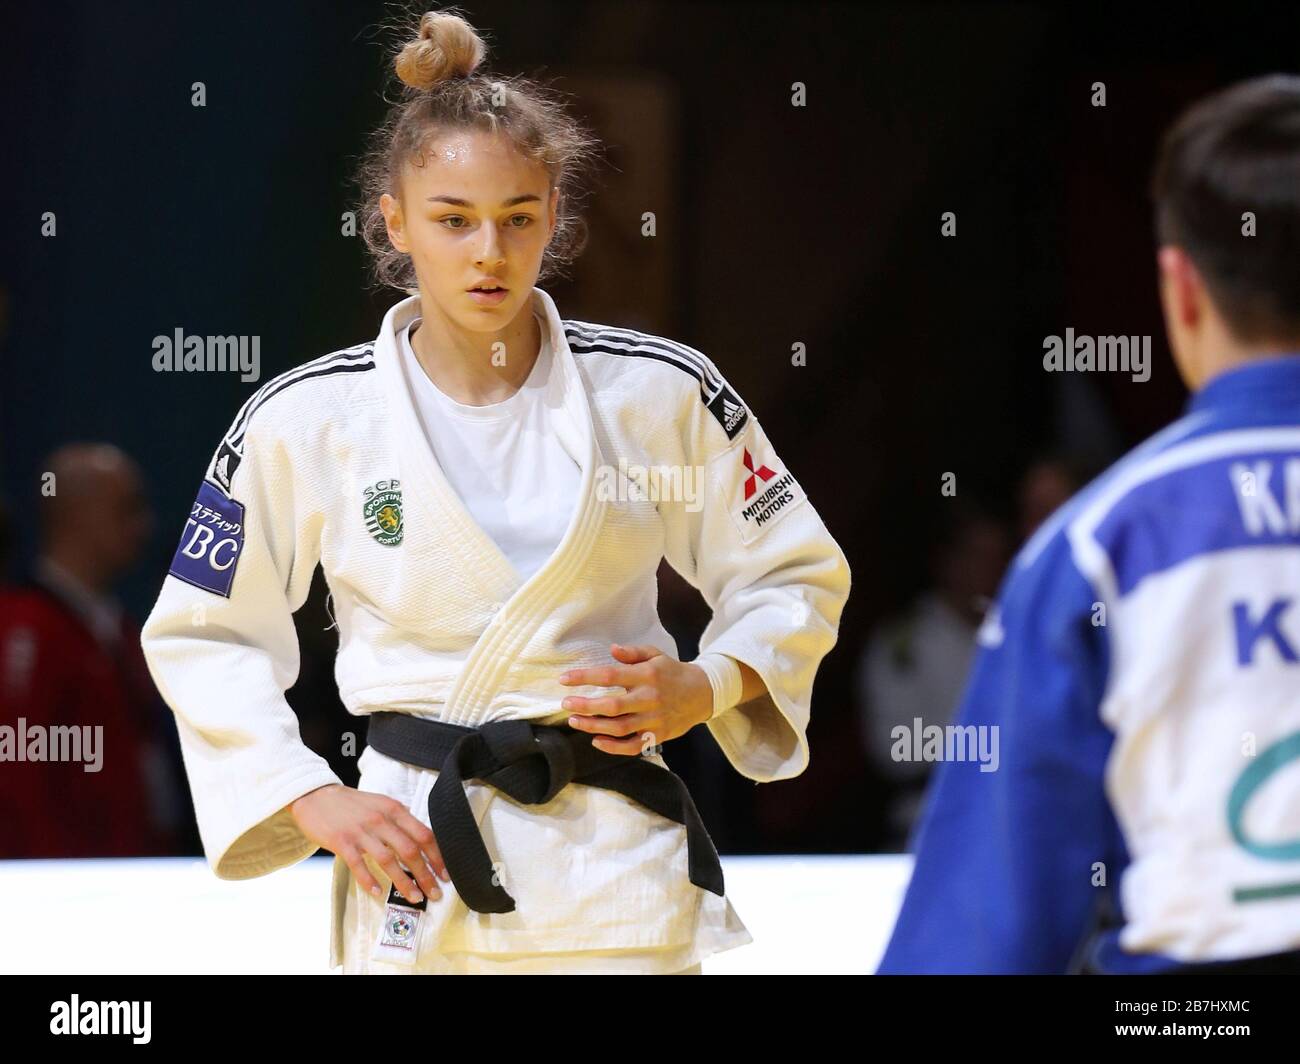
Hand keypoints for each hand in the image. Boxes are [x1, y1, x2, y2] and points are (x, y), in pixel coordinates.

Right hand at [289, 783, 449, 905]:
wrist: (315, 796)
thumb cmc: (351, 803)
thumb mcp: (380, 803)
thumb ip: (399, 818)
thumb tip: (420, 835)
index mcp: (394, 810)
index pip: (423, 834)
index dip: (437, 856)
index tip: (445, 873)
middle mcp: (381, 820)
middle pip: (410, 850)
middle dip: (426, 874)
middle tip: (435, 893)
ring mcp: (361, 831)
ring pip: (388, 860)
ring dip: (404, 882)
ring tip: (415, 897)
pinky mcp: (342, 842)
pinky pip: (359, 865)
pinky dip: (369, 881)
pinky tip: (378, 893)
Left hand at [558, 643, 712, 755]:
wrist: (703, 693)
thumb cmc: (672, 673)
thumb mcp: (656, 655)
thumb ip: (633, 653)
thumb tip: (611, 649)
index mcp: (647, 675)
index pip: (610, 676)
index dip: (585, 677)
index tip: (565, 679)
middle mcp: (650, 698)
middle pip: (613, 706)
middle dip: (586, 706)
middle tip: (565, 704)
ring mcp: (655, 719)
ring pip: (620, 728)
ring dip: (594, 727)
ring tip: (575, 721)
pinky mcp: (658, 735)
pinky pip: (633, 746)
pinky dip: (614, 747)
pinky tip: (597, 741)